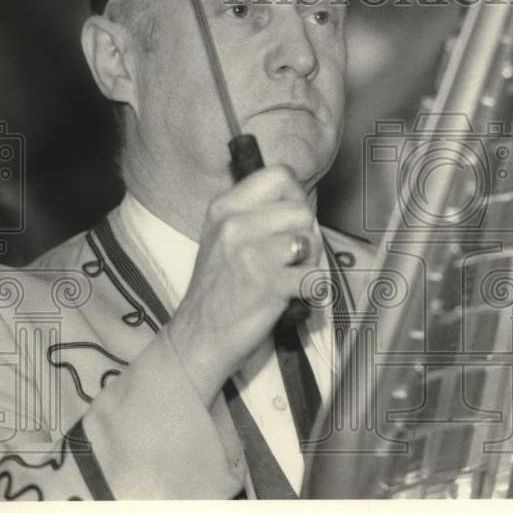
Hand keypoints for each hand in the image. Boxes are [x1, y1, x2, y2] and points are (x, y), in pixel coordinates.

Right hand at [165, 165, 319, 404]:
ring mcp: (251, 254)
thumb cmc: (220, 289)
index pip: (280, 174)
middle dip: (306, 235)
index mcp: (225, 206)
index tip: (289, 222)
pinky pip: (314, 277)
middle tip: (290, 259)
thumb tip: (301, 201)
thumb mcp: (224, 236)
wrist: (198, 338)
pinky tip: (294, 296)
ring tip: (289, 277)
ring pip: (310, 240)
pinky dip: (312, 290)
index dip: (296, 197)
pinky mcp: (268, 285)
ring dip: (309, 262)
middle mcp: (235, 224)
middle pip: (302, 209)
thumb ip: (257, 214)